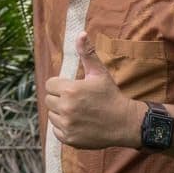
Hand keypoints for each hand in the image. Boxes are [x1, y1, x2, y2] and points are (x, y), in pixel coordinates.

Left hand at [44, 32, 144, 149]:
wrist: (124, 122)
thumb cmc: (110, 95)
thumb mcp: (99, 73)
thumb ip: (87, 53)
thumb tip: (81, 33)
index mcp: (70, 89)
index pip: (50, 84)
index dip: (60, 85)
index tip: (73, 88)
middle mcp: (66, 107)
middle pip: (49, 100)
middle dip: (59, 99)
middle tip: (77, 100)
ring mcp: (67, 124)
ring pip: (52, 115)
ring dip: (61, 113)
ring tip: (79, 112)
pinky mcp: (69, 139)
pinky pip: (56, 130)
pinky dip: (64, 128)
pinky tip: (79, 123)